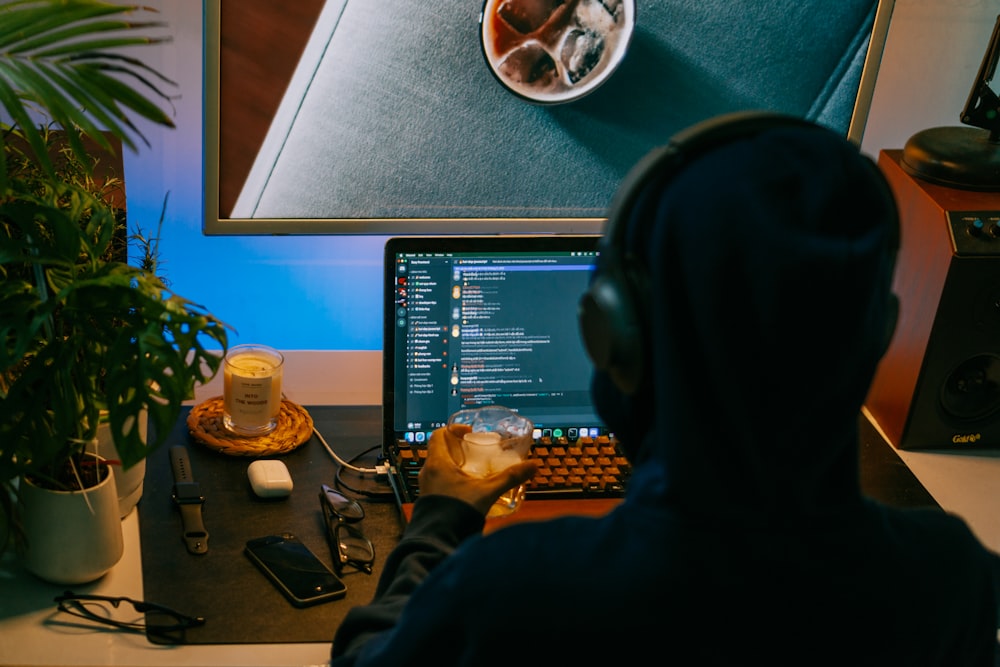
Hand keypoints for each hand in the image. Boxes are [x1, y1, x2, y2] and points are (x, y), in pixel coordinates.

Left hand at [418, 423, 537, 515]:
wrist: (440, 540)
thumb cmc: (457, 513)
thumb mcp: (487, 492)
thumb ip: (510, 478)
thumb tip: (531, 466)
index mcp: (437, 463)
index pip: (438, 434)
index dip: (453, 429)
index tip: (468, 433)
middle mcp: (428, 473)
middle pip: (440, 450)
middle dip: (458, 448)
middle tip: (475, 450)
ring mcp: (427, 487)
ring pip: (439, 467)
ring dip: (454, 464)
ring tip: (474, 469)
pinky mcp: (429, 500)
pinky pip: (438, 482)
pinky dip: (451, 479)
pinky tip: (467, 488)